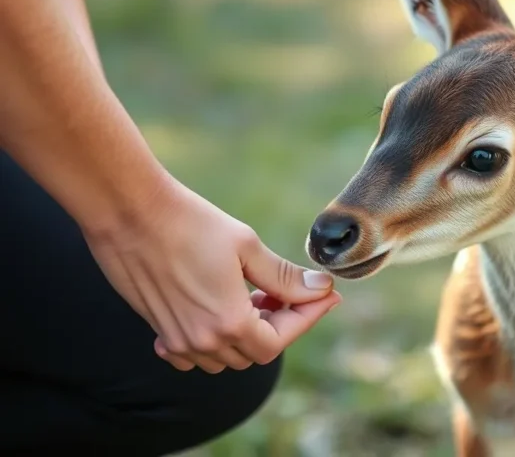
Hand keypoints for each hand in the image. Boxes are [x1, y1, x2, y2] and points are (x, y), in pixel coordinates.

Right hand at [84, 177, 340, 372]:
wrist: (131, 213)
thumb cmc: (191, 223)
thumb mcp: (246, 247)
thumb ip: (285, 277)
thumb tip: (321, 289)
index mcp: (229, 322)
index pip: (281, 340)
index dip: (308, 317)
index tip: (327, 297)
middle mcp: (203, 341)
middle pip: (256, 351)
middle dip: (281, 323)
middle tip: (291, 291)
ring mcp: (178, 340)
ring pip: (228, 356)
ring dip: (250, 332)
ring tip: (257, 295)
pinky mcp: (159, 331)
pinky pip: (195, 354)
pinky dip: (215, 341)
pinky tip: (221, 311)